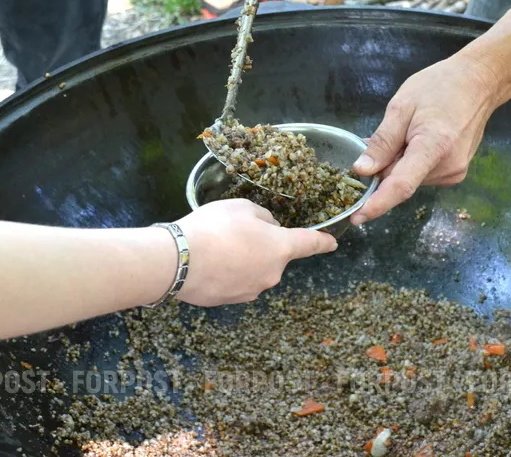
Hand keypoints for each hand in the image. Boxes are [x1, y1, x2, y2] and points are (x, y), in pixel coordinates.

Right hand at [173, 199, 337, 305]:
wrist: (178, 263)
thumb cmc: (214, 228)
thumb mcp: (241, 208)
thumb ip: (262, 217)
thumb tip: (266, 228)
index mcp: (280, 248)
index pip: (310, 243)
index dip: (322, 242)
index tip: (332, 243)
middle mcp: (272, 274)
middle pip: (274, 256)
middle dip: (260, 245)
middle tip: (234, 232)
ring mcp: (251, 291)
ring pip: (253, 269)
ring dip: (242, 259)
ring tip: (214, 248)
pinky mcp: (231, 302)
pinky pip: (235, 282)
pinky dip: (227, 273)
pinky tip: (207, 263)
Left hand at [350, 54, 501, 224]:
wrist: (478, 83)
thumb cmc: (439, 87)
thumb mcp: (401, 106)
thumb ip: (382, 141)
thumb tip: (362, 170)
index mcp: (434, 147)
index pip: (401, 186)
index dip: (377, 204)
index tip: (357, 218)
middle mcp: (448, 167)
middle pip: (402, 182)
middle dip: (382, 169)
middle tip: (376, 142)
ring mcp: (454, 173)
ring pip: (410, 180)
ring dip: (397, 165)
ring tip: (404, 134)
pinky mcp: (456, 173)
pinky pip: (421, 175)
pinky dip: (410, 164)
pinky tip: (414, 140)